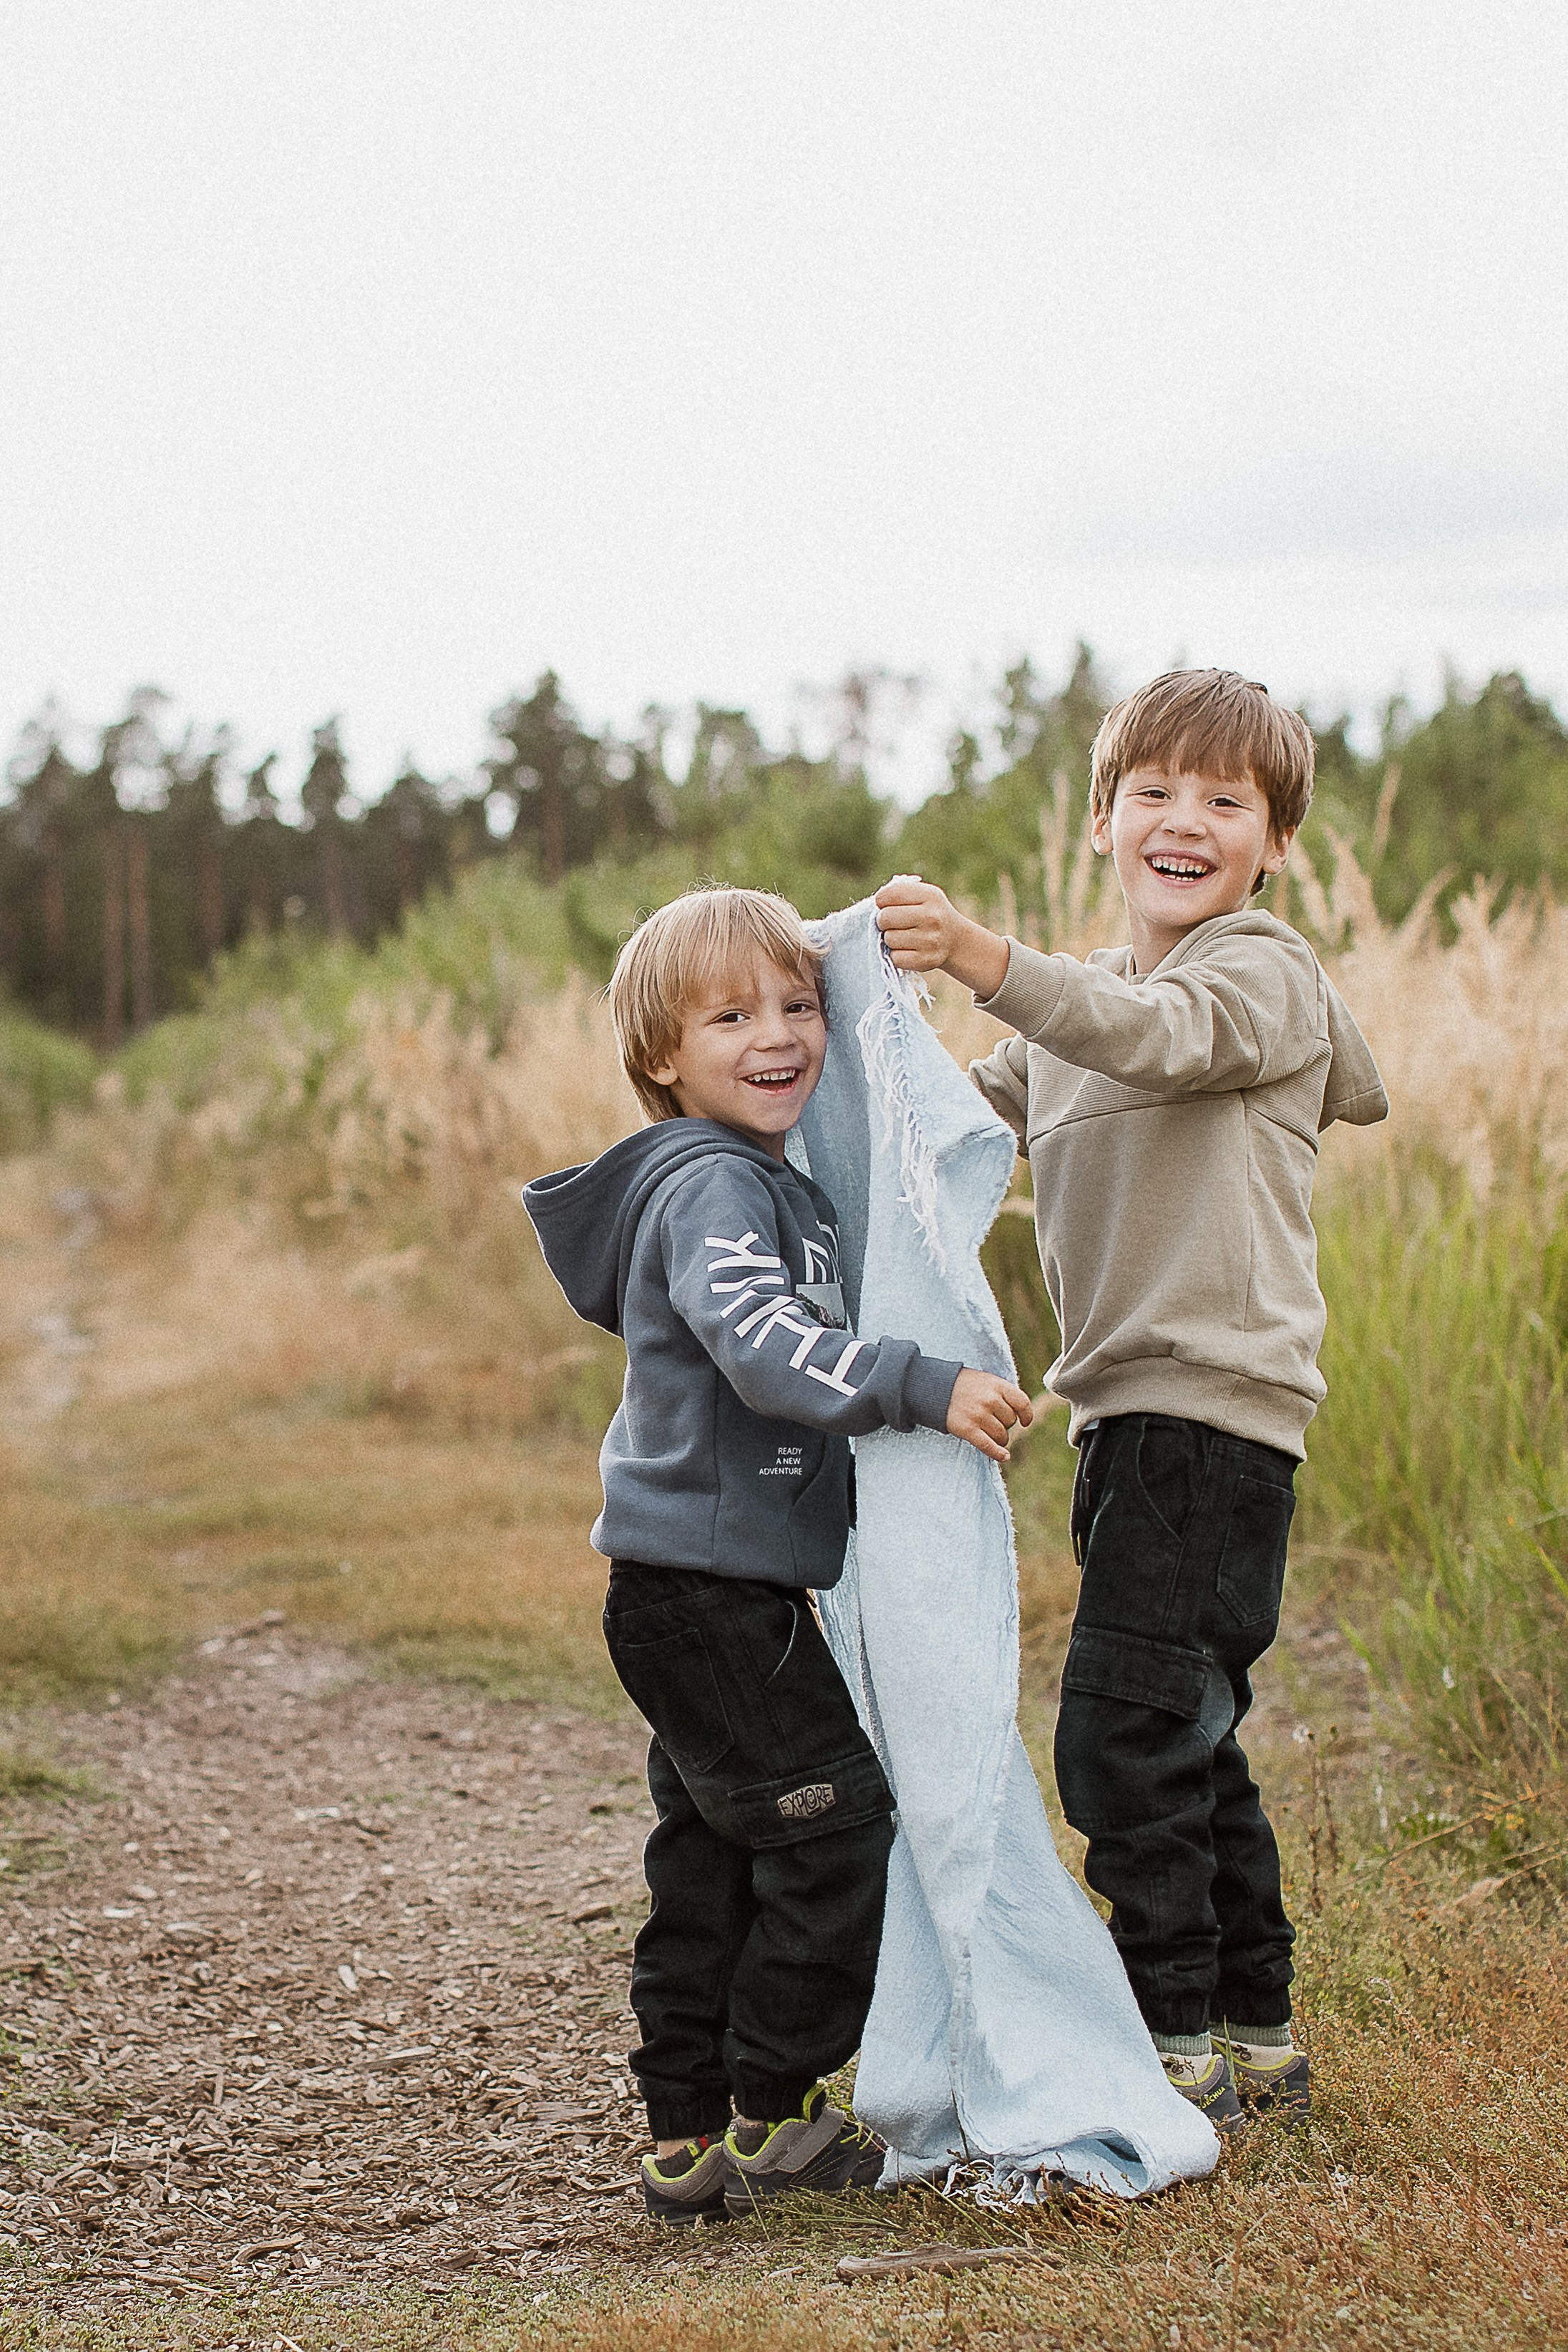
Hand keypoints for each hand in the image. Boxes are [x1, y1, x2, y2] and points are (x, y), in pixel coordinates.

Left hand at [874, 876, 1010, 997]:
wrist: (954, 940)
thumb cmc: (929, 913)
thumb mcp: (921, 895)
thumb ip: (897, 893)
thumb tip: (873, 906)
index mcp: (929, 895)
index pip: (887, 895)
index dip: (881, 902)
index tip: (889, 906)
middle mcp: (932, 917)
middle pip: (885, 918)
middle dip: (884, 921)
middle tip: (894, 923)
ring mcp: (930, 940)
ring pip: (889, 939)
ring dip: (890, 939)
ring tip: (903, 936)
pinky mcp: (925, 961)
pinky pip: (895, 958)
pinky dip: (896, 955)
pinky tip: (907, 950)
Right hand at [945, 1368, 1034, 1462]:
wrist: (935, 1388)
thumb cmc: (964, 1385)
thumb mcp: (986, 1380)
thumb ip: (1003, 1393)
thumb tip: (1020, 1413)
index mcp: (997, 1385)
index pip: (1022, 1403)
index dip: (1026, 1415)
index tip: (1025, 1422)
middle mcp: (990, 1400)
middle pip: (1010, 1421)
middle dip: (1004, 1424)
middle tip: (990, 1419)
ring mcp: (979, 1415)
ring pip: (1001, 1435)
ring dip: (998, 1438)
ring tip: (987, 1431)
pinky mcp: (968, 1429)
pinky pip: (988, 1446)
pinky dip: (997, 1453)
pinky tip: (1004, 1457)